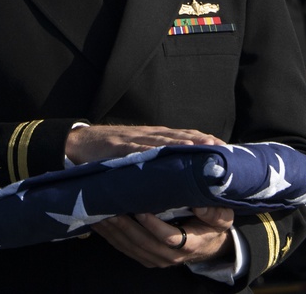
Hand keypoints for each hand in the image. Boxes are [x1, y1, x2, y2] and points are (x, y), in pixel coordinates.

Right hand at [65, 125, 224, 164]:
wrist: (76, 144)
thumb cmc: (108, 150)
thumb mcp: (136, 151)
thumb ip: (156, 157)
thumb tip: (177, 170)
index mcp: (155, 137)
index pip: (187, 137)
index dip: (207, 142)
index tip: (228, 150)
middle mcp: (150, 136)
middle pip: (183, 137)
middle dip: (205, 143)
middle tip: (226, 152)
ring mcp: (136, 141)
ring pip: (166, 141)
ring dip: (187, 145)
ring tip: (206, 151)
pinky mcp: (121, 148)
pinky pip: (140, 151)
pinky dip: (155, 153)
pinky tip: (168, 156)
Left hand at [92, 207, 233, 267]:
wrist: (208, 245)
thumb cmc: (213, 225)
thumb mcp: (222, 217)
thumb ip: (212, 211)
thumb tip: (199, 203)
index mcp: (190, 244)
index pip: (169, 238)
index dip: (154, 225)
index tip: (141, 209)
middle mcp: (170, 256)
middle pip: (143, 243)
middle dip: (124, 225)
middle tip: (109, 207)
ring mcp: (156, 259)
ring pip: (130, 247)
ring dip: (113, 231)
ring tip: (99, 212)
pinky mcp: (145, 258)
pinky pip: (125, 249)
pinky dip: (110, 236)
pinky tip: (98, 222)